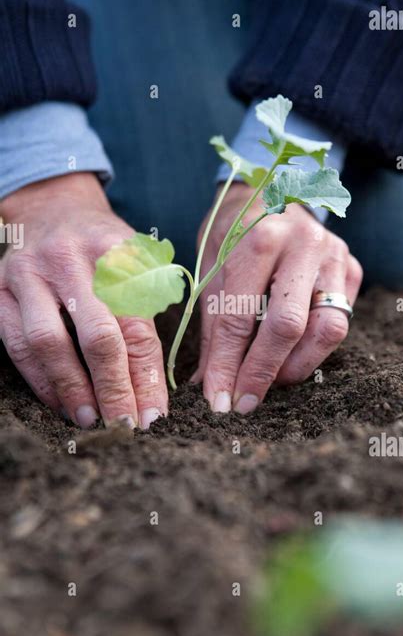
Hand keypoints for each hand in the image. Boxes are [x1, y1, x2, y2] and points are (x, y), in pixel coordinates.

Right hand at [0, 173, 166, 428]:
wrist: (53, 208)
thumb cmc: (105, 248)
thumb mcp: (138, 263)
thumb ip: (148, 313)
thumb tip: (152, 389)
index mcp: (119, 253)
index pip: (138, 325)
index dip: (147, 376)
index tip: (155, 414)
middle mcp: (73, 259)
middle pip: (97, 336)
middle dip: (114, 390)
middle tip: (125, 427)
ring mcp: (30, 272)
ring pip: (49, 342)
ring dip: (71, 390)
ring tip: (91, 421)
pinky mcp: (0, 288)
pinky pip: (16, 343)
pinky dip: (39, 379)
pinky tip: (59, 402)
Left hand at [193, 182, 362, 413]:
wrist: (272, 190)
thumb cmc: (233, 234)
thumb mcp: (211, 269)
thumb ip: (213, 327)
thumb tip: (209, 385)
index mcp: (259, 238)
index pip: (239, 316)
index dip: (227, 365)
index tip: (218, 401)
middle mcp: (304, 244)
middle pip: (288, 326)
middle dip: (263, 373)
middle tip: (244, 402)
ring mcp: (335, 256)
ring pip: (326, 330)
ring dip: (295, 366)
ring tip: (269, 380)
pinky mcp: (354, 269)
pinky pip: (339, 322)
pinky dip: (313, 348)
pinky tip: (289, 354)